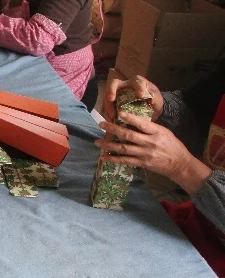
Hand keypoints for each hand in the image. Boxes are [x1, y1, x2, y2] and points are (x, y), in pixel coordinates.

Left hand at [95, 113, 211, 193]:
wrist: (180, 164)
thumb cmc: (172, 145)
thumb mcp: (164, 132)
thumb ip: (149, 127)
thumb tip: (132, 120)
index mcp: (157, 132)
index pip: (143, 124)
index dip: (131, 118)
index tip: (120, 113)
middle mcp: (150, 143)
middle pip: (129, 135)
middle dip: (113, 129)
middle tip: (101, 124)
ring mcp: (145, 154)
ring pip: (124, 149)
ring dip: (109, 145)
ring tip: (97, 142)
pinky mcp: (142, 163)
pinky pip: (125, 161)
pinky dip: (114, 159)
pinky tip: (104, 157)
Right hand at [103, 75, 163, 121]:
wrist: (150, 110)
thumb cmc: (154, 102)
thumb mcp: (157, 99)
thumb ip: (155, 97)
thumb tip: (151, 95)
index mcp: (137, 82)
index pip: (136, 82)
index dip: (137, 87)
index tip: (141, 96)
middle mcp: (125, 85)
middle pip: (114, 84)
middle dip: (111, 91)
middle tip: (111, 100)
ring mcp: (117, 93)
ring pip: (108, 95)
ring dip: (108, 105)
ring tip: (112, 116)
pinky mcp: (113, 102)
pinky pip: (107, 105)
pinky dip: (107, 112)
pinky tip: (110, 119)